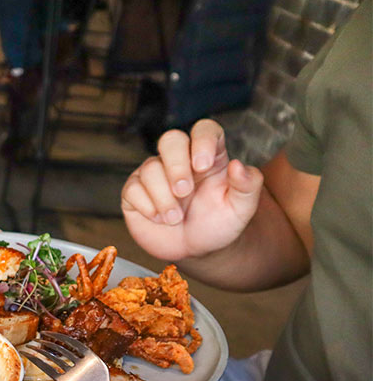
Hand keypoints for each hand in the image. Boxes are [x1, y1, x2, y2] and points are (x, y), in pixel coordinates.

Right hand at [121, 119, 264, 262]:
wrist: (195, 250)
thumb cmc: (218, 224)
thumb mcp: (242, 208)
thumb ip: (248, 185)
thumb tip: (238, 165)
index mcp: (209, 156)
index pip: (204, 130)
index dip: (202, 140)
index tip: (203, 166)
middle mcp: (180, 160)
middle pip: (171, 140)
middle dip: (176, 166)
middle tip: (184, 192)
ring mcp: (155, 174)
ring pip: (150, 168)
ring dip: (163, 197)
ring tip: (175, 218)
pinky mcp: (134, 192)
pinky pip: (133, 189)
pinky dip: (147, 206)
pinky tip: (159, 218)